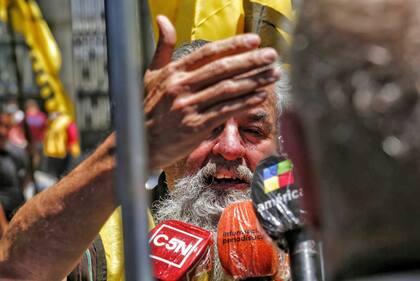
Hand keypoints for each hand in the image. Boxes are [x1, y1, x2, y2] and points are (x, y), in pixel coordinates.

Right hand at [145, 15, 278, 168]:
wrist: (140, 143)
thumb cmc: (147, 108)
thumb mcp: (151, 75)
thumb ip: (163, 48)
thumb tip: (162, 18)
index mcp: (173, 72)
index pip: (208, 53)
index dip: (233, 45)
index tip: (255, 40)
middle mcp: (181, 87)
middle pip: (222, 69)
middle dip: (251, 61)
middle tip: (273, 55)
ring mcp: (188, 107)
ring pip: (228, 89)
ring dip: (254, 81)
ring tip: (274, 74)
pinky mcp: (195, 127)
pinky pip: (226, 111)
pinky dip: (245, 103)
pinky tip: (261, 96)